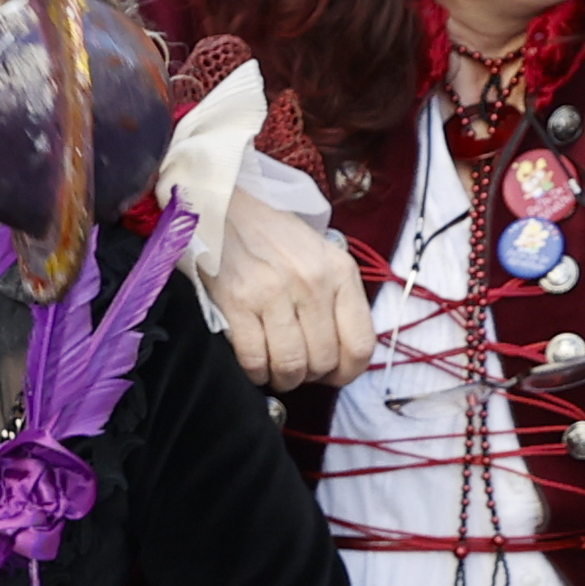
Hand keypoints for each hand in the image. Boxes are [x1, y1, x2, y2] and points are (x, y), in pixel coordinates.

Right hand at [213, 192, 371, 390]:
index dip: (347, 372)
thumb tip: (341, 355)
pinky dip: (254, 372)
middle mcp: (311, 282)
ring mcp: (273, 293)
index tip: (333, 375)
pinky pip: (254, 360)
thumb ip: (337, 299)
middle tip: (296, 367)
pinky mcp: (237, 302)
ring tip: (275, 368)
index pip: (361, 344)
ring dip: (282, 378)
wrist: (223, 208)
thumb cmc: (272, 237)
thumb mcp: (321, 255)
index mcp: (339, 272)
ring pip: (291, 366)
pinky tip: (253, 364)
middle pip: (323, 361)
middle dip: (310, 375)